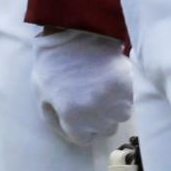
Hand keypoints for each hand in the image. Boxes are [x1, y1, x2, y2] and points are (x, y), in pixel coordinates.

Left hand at [32, 28, 131, 144]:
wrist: (74, 30)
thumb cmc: (52, 61)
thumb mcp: (40, 91)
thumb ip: (52, 117)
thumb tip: (66, 132)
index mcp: (72, 116)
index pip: (84, 140)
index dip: (80, 128)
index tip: (80, 114)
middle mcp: (95, 113)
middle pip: (104, 130)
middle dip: (97, 119)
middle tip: (91, 99)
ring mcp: (114, 100)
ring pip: (120, 117)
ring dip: (113, 108)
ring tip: (103, 89)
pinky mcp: (128, 85)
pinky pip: (130, 101)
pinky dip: (123, 95)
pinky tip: (112, 81)